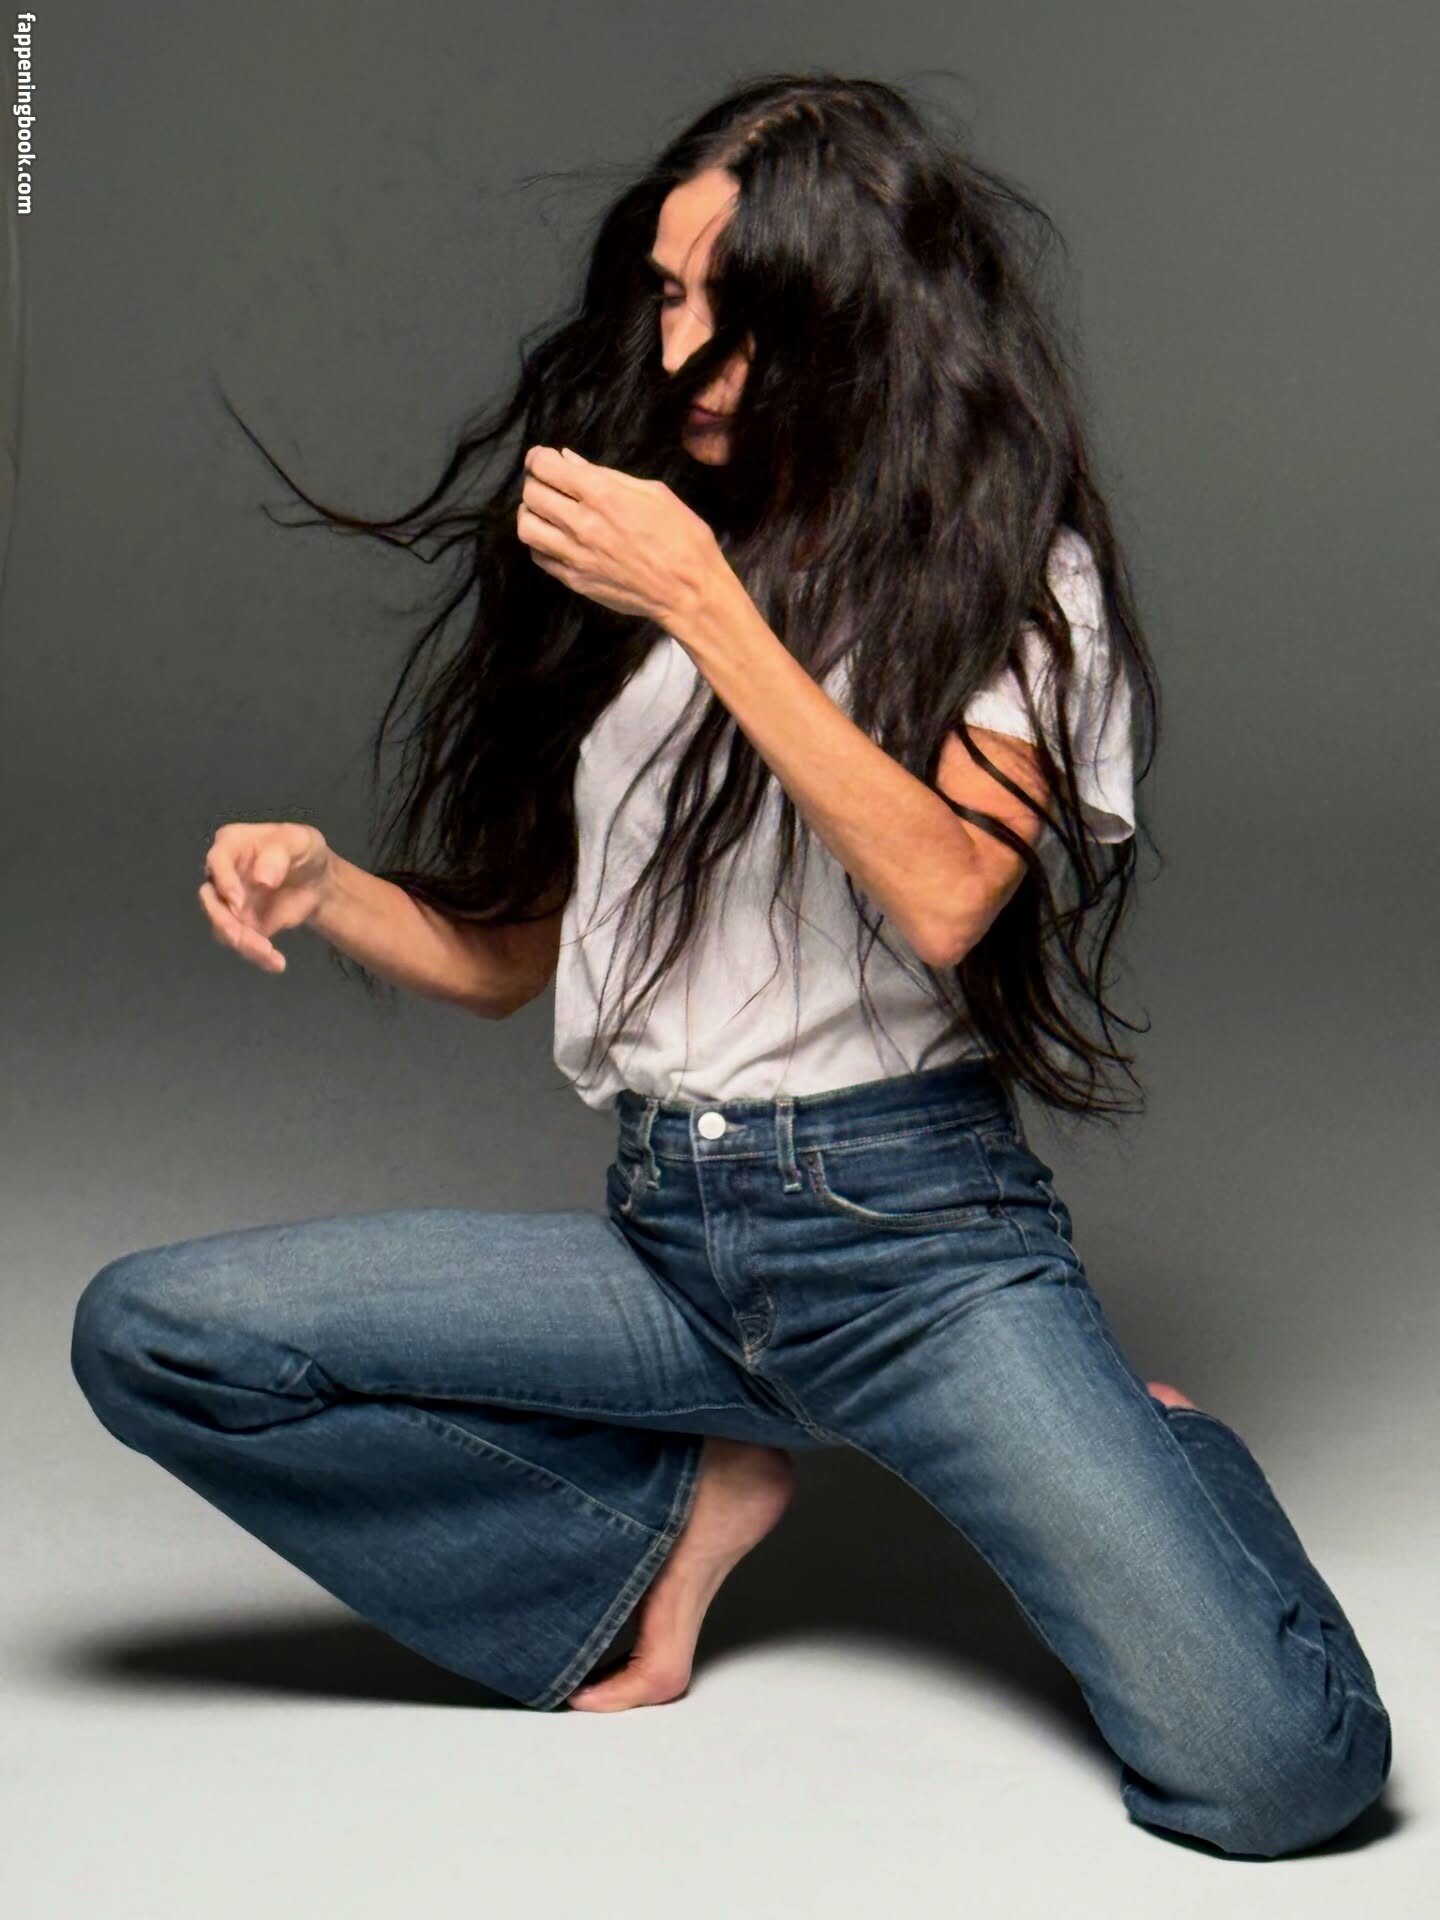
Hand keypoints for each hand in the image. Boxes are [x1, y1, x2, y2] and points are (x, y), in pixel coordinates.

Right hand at [199, 821, 331, 973]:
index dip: (224, 881)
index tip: (238, 902)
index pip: (217, 861)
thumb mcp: (299, 841)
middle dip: (227, 923)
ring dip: (243, 943)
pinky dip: (256, 955)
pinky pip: (240, 943)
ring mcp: (228, 903)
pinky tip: (276, 962)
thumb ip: (279, 855)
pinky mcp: (241, 925)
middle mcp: (222, 875)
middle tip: (253, 939)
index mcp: (231, 845)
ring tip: (271, 955)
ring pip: (222, 926)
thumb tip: (262, 880)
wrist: (316, 880)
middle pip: (211, 900)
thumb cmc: (302, 851)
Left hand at [516, 444, 719, 629]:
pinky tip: (556, 538)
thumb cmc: (682, 537)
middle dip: (535, 481)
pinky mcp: (575, 580)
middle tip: (548, 483)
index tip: (544, 459)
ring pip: (526, 527)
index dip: (539, 458)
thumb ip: (607, 475)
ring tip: (547, 512)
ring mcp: (575, 556)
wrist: (688, 591)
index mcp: (603, 495)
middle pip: (531, 494)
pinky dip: (540, 543)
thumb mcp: (653, 493)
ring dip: (531, 513)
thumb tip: (569, 459)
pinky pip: (539, 557)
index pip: (545, 467)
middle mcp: (582, 524)